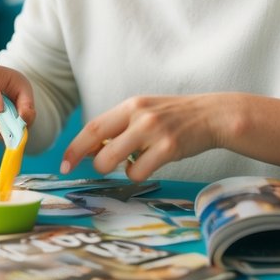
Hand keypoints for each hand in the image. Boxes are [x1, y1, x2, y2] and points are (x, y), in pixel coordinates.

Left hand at [61, 93, 238, 179]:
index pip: (92, 127)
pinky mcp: (169, 148)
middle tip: (97, 168)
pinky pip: (138, 172)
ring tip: (134, 162)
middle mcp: (139, 115)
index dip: (74, 147)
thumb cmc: (175, 117)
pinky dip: (138, 174)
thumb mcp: (145, 112)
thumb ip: (120, 127)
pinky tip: (151, 164)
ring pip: (113, 160)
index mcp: (130, 105)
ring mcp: (153, 131)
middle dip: (90, 162)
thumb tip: (90, 150)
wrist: (213, 115)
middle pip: (98, 145)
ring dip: (117, 169)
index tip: (65, 163)